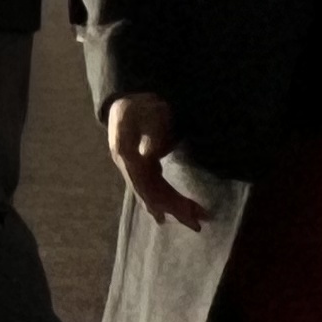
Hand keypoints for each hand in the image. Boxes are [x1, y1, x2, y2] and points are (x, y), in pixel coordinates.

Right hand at [106, 93, 198, 227]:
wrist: (130, 97)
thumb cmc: (141, 104)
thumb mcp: (147, 114)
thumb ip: (150, 133)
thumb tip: (151, 155)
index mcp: (125, 153)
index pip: (142, 181)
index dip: (158, 198)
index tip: (176, 212)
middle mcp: (127, 164)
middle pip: (149, 190)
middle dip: (172, 207)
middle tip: (196, 223)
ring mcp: (133, 165)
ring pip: (153, 190)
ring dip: (173, 205)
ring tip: (194, 219)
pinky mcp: (142, 164)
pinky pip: (154, 184)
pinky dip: (166, 198)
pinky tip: (173, 209)